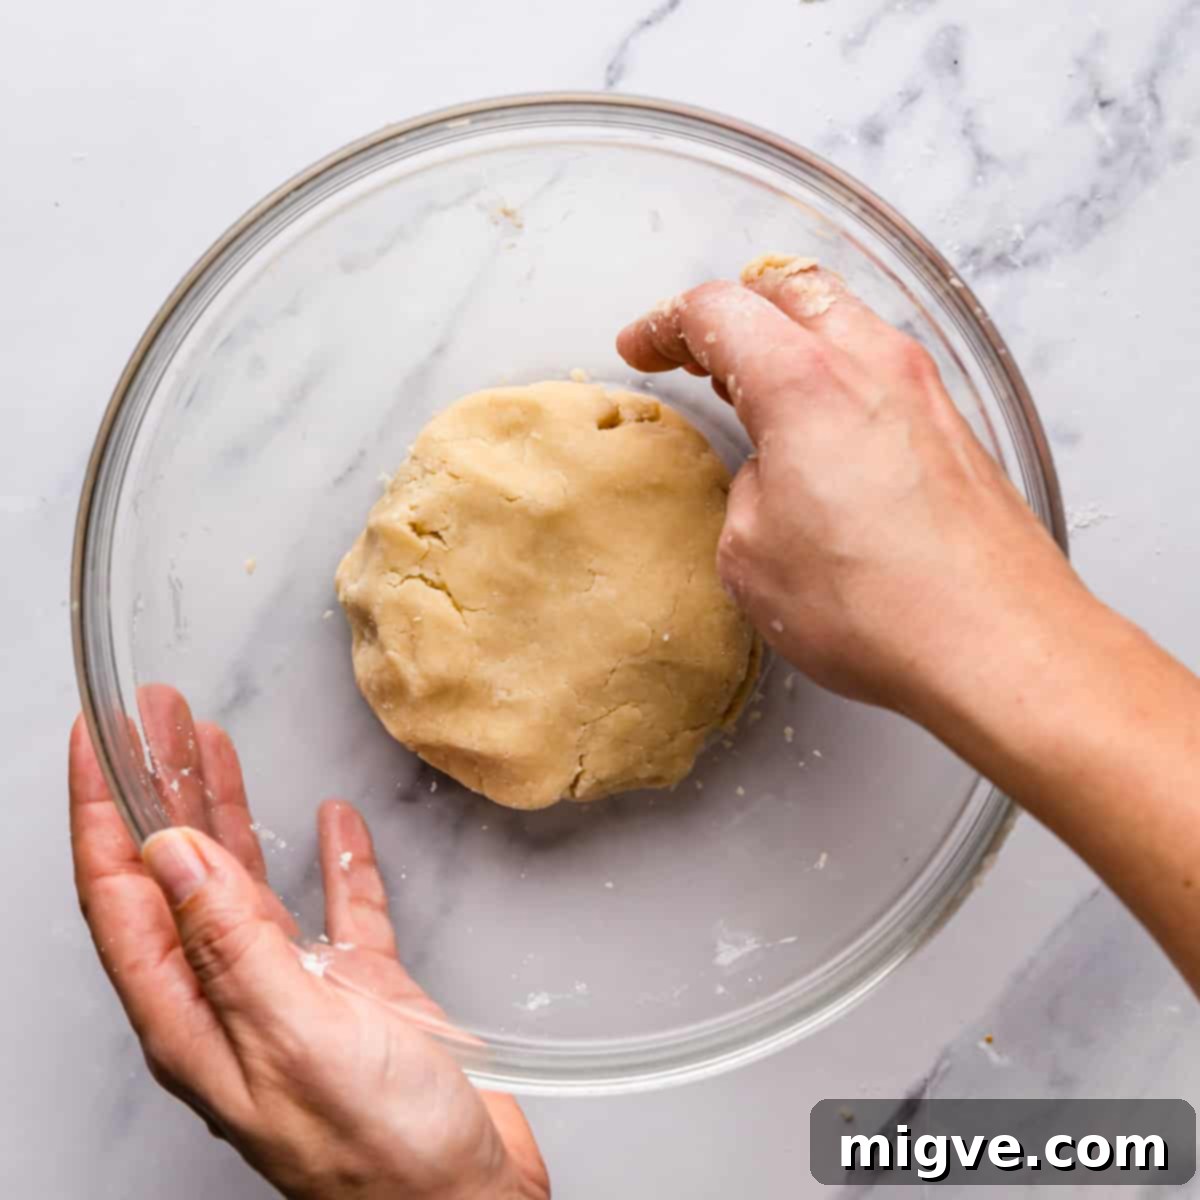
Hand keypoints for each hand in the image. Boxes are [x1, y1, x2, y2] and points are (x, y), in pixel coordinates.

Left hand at [69, 684, 548, 1199]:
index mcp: (194, 1018)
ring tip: (213, 743)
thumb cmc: (382, 1154)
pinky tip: (333, 825)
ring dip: (226, 812)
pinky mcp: (361, 994)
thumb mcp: (296, 1036)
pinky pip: (338, 909)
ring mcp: (297, 996)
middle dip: (158, 790)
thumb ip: (232, 945)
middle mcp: (233, 1001)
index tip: (97, 739)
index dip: (101, 812)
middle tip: (155, 716)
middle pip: (175, 875)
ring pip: (243, 884)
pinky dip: (333, 861)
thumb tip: (171, 856)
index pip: (121, 896)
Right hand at [615, 255, 1089, 718]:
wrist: (998, 646)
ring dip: (788, 340)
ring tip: (752, 386)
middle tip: (694, 352)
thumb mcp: (752, 556)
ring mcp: (925, 393)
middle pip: (789, 290)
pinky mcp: (956, 432)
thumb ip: (745, 492)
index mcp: (805, 381)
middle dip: (731, 312)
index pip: (719, 312)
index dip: (665, 325)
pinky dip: (835, 377)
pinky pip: (881, 371)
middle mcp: (873, 365)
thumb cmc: (878, 607)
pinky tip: (818, 430)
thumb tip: (768, 478)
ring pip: (843, 322)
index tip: (642, 346)